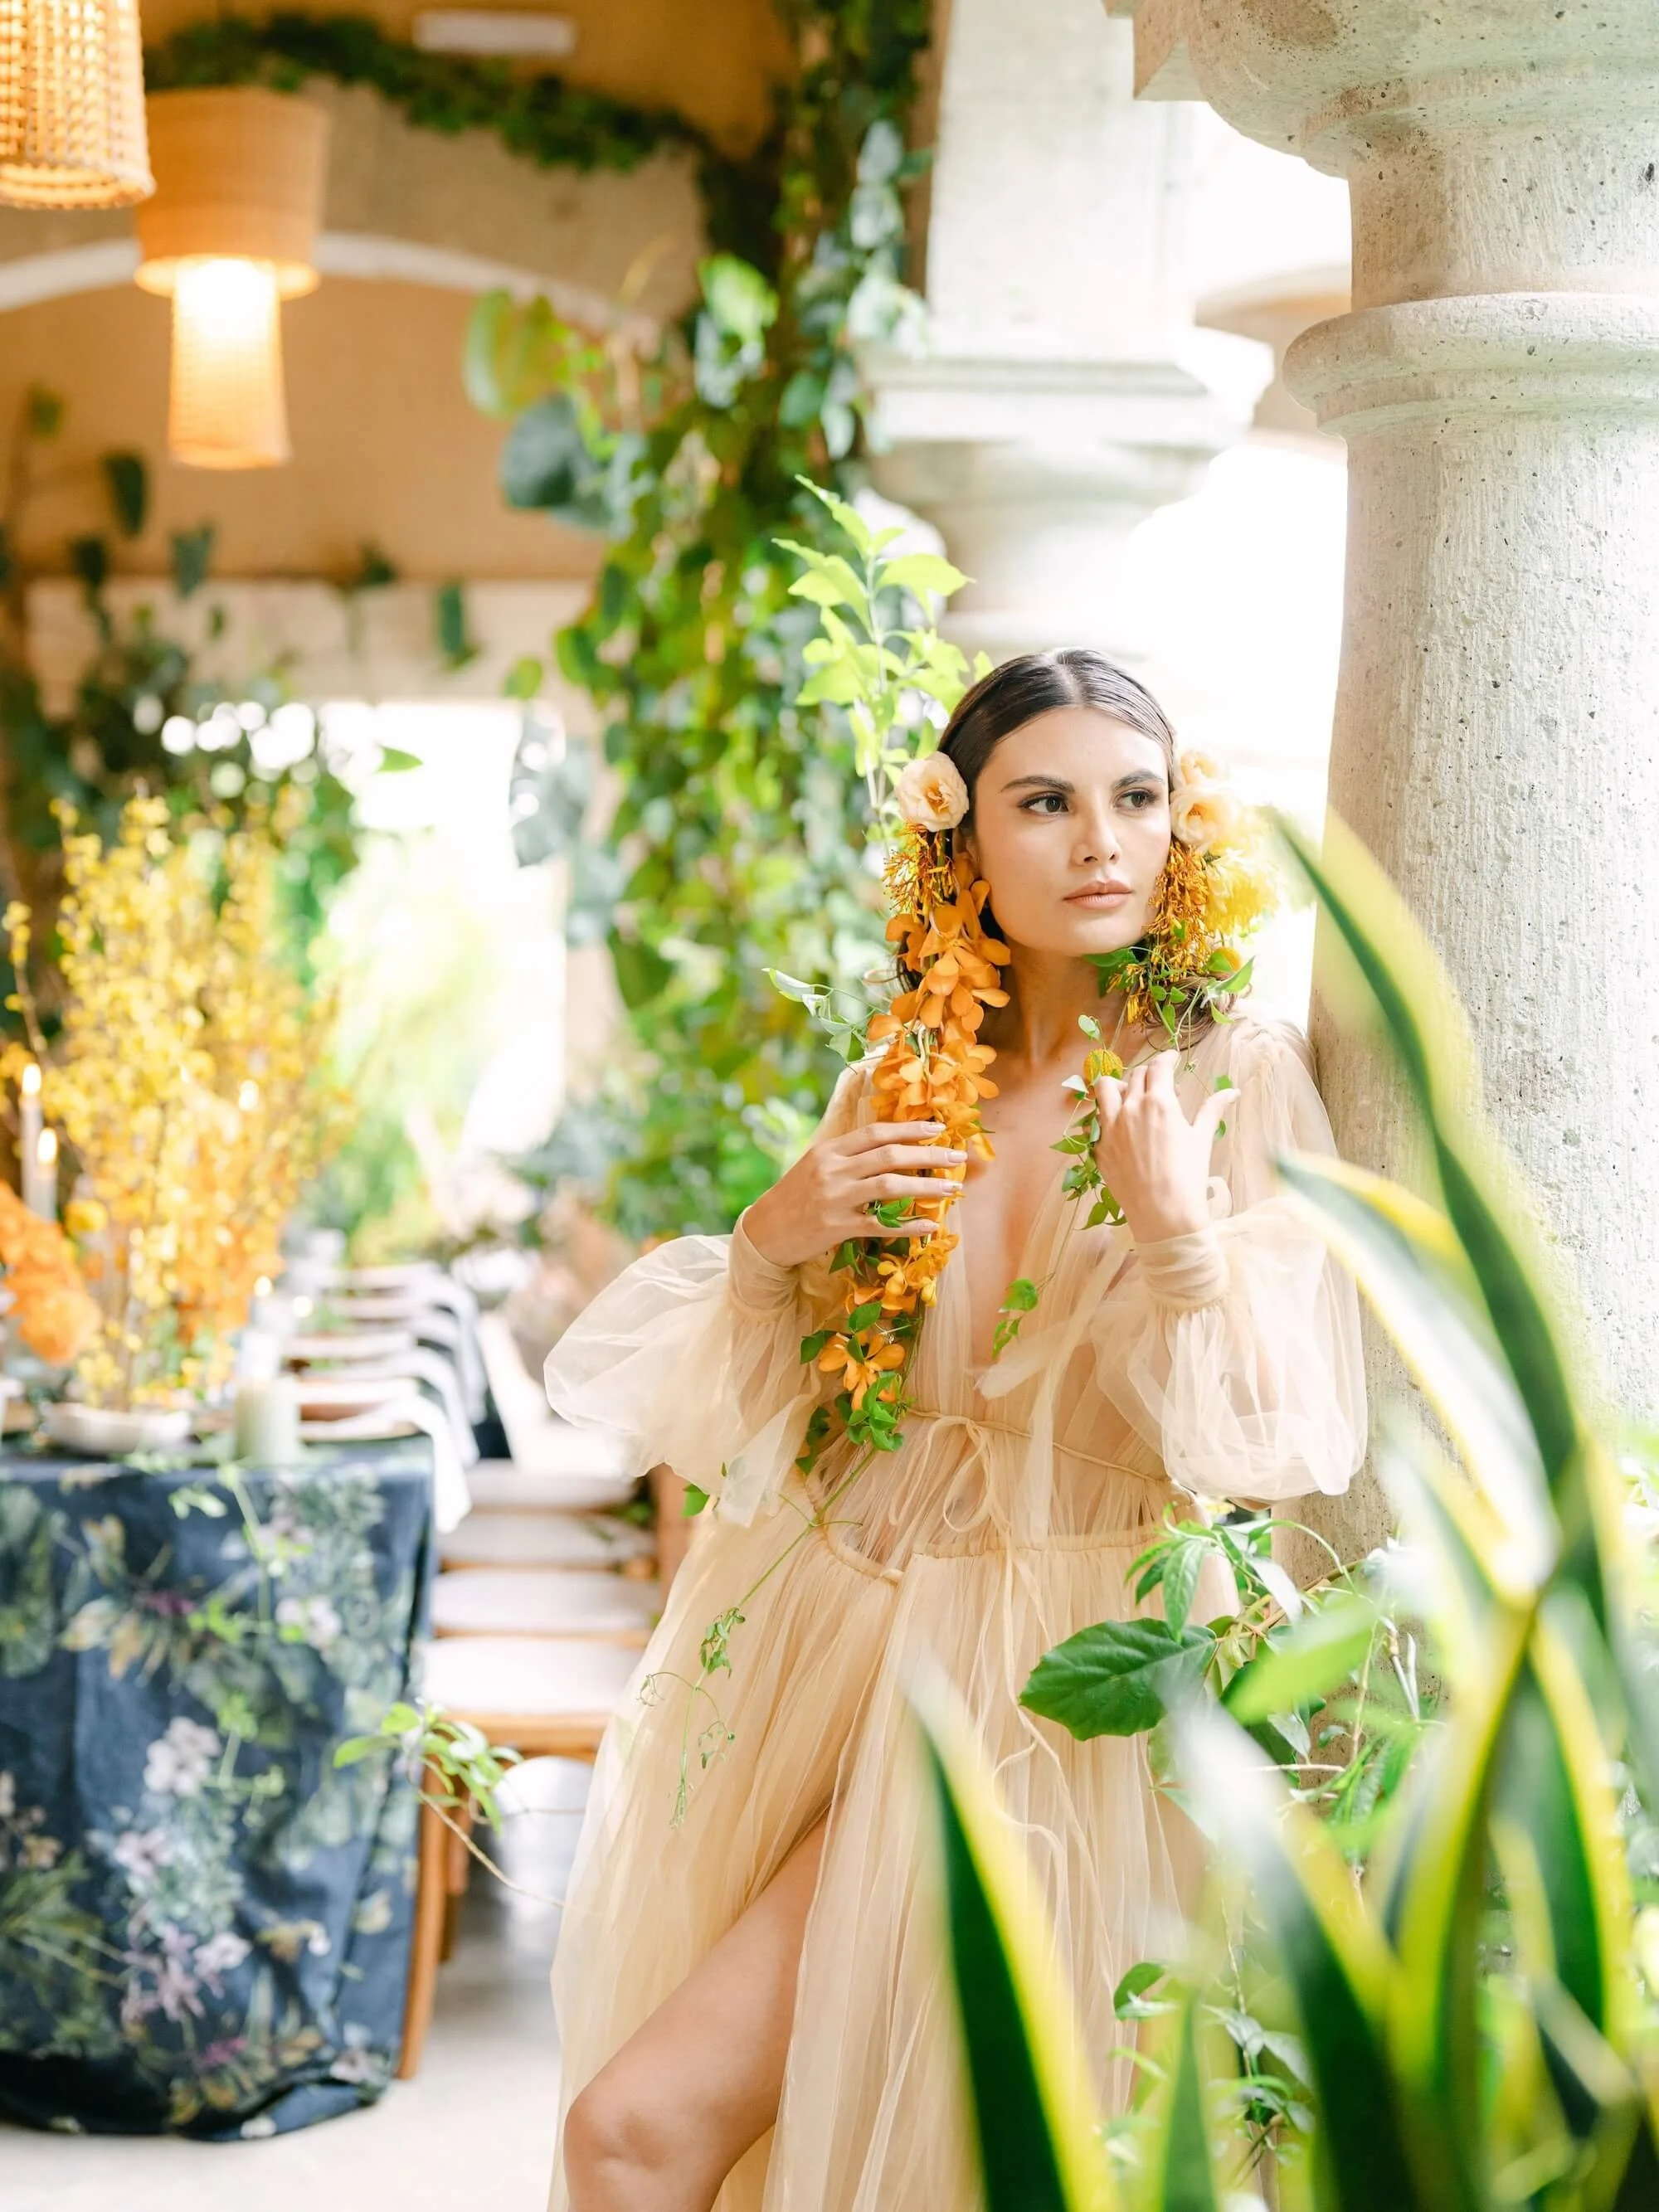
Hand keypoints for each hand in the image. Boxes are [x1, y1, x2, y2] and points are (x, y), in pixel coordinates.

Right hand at [742, 1121, 966, 1269]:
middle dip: (928, 1154)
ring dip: (926, 1186)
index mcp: (829, 1151)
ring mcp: (835, 1199)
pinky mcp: (837, 1228)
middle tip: (958, 1157)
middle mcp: (833, 1170)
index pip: (876, 1133)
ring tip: (952, 1188)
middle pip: (889, 1155)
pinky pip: (880, 1225)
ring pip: (890, 1186)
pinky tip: (929, 1226)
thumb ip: (847, 1157)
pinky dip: (908, 1225)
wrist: (763, 1232)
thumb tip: (889, 1148)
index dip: (909, 1129)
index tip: (938, 1129)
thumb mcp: (814, 1166)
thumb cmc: (794, 1197)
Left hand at [1092, 1055, 1230, 1245]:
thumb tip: (1233, 1092)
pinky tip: (1125, 1127)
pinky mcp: (1099, 1147)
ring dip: (1121, 1085)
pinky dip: (1111, 1114)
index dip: (1167, 1058)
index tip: (1173, 1058)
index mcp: (1159, 1102)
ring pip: (1106, 1088)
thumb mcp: (1202, 1139)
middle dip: (1151, 1074)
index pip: (1159, 1067)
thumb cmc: (1188, 1176)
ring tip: (1134, 1097)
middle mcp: (1130, 1108)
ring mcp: (1110, 1128)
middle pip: (1136, 1075)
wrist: (1163, 1214)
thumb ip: (1212, 1109)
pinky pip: (1099, 1119)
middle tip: (1164, 1087)